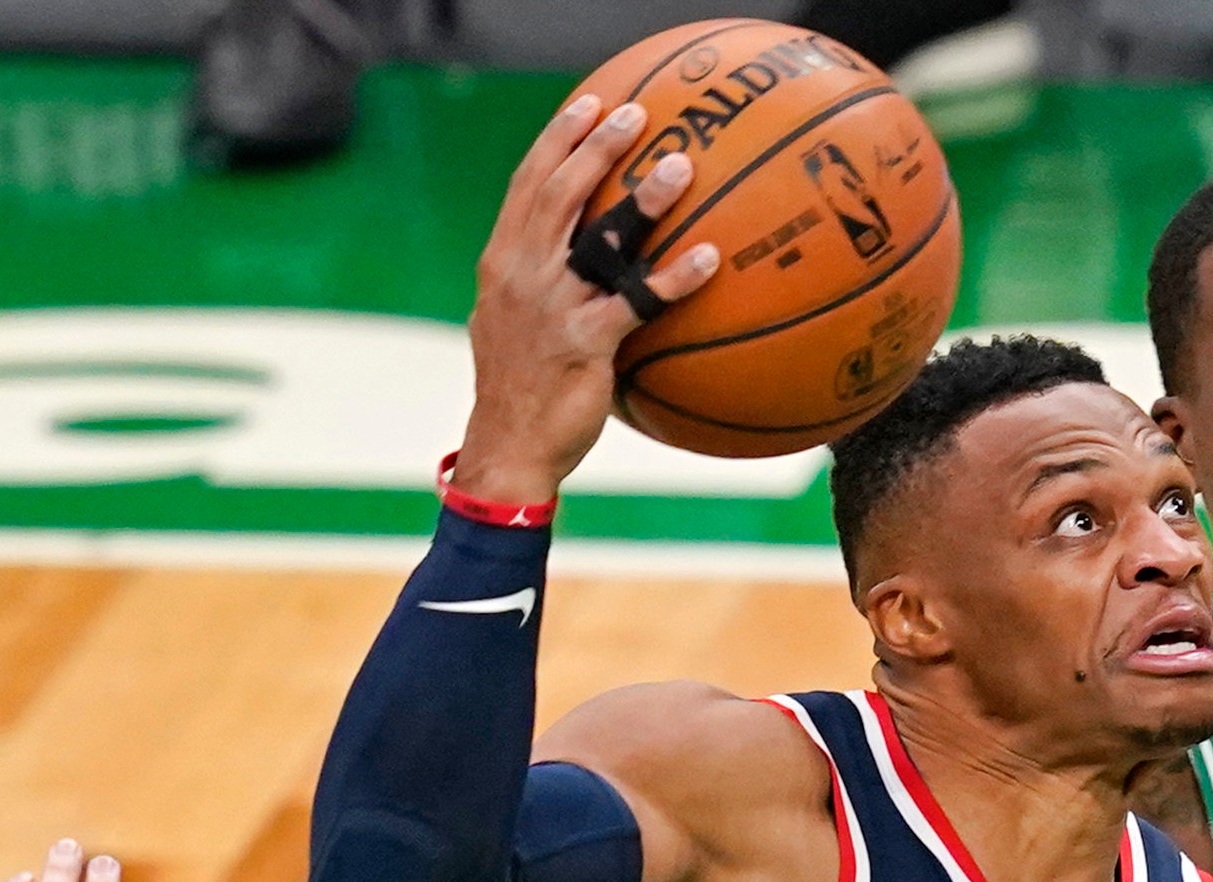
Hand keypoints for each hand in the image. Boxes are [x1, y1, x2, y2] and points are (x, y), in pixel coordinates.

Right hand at [453, 94, 721, 504]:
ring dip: (641, 199)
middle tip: (637, 113)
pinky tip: (709, 259)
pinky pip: (637, 303)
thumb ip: (539, 279)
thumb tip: (580, 254)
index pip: (528, 184)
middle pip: (558, 193)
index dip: (559, 139)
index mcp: (503, 261)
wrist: (508, 447)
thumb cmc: (520, 384)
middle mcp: (522, 275)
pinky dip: (673, 278)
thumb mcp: (513, 319)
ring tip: (681, 167)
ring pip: (599, 239)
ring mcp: (551, 308)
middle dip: (597, 146)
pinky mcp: (584, 344)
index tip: (591, 104)